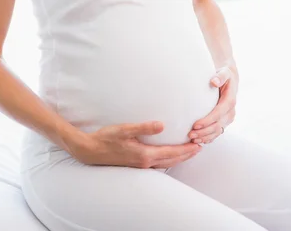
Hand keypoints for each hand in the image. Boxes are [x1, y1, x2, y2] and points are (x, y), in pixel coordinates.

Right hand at [70, 120, 202, 168]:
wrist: (91, 151)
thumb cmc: (107, 138)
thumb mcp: (125, 129)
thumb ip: (144, 127)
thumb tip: (162, 125)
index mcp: (144, 154)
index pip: (171, 153)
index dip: (186, 149)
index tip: (198, 145)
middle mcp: (144, 163)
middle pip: (171, 161)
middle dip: (186, 155)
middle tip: (199, 149)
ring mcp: (140, 166)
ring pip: (165, 164)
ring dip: (178, 158)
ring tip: (188, 152)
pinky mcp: (135, 165)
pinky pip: (157, 164)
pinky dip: (167, 160)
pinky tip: (167, 155)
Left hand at [188, 65, 237, 144]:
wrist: (230, 80)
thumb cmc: (224, 75)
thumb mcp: (224, 72)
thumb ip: (220, 76)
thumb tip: (214, 81)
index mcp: (230, 101)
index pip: (218, 113)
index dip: (208, 120)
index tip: (196, 125)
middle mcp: (230, 112)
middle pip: (217, 126)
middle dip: (204, 132)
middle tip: (190, 135)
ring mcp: (228, 118)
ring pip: (217, 132)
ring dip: (205, 137)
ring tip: (192, 139)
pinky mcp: (224, 122)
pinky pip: (216, 133)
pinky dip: (208, 138)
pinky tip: (199, 141)